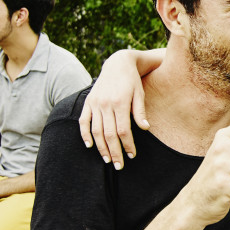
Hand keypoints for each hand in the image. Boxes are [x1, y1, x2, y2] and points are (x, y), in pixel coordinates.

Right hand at [78, 50, 147, 168]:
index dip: (127, 145)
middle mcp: (105, 104)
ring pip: (96, 131)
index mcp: (120, 103)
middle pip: (109, 134)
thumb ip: (140, 112)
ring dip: (101, 147)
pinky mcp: (88, 102)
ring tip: (108, 159)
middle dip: (115, 152)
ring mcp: (95, 103)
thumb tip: (146, 128)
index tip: (132, 155)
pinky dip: (85, 134)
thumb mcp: (140, 94)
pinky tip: (90, 145)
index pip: (123, 131)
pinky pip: (84, 121)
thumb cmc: (132, 81)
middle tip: (119, 166)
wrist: (118, 64)